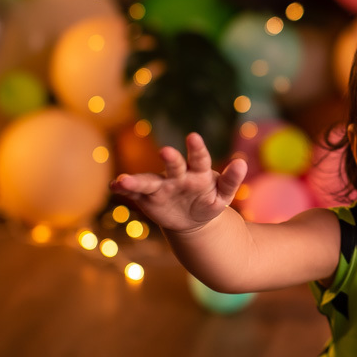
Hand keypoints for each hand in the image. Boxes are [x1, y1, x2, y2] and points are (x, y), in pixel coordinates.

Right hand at [109, 132, 247, 233]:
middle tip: (166, 152)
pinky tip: (114, 186)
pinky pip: (134, 192)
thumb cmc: (209, 201)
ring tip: (124, 180)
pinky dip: (124, 188)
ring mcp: (161, 185)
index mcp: (198, 171)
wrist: (192, 219)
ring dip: (136, 179)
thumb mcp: (223, 195)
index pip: (199, 158)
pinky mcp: (147, 197)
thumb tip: (242, 163)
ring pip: (148, 181)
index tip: (193, 137)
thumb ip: (231, 180)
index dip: (196, 148)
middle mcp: (177, 175)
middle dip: (170, 159)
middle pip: (174, 165)